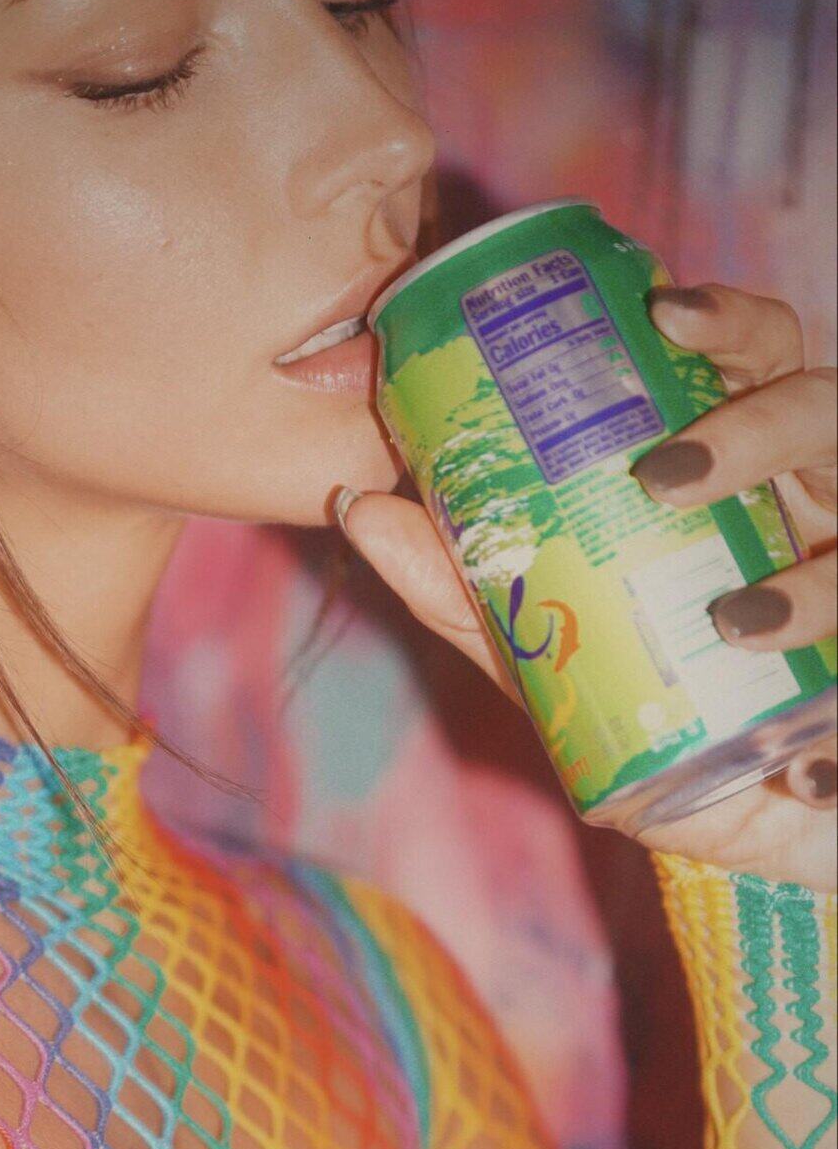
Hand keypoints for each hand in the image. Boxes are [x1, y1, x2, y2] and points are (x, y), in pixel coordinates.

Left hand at [338, 283, 836, 891]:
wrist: (774, 837)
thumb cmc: (672, 729)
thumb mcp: (561, 667)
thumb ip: (472, 598)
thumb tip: (359, 507)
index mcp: (751, 481)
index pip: (757, 358)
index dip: (725, 319)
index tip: (659, 310)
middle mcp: (824, 513)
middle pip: (825, 409)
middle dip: (758, 424)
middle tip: (665, 473)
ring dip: (812, 580)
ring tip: (736, 621)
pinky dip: (836, 745)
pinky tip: (806, 774)